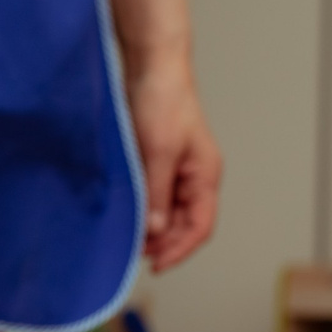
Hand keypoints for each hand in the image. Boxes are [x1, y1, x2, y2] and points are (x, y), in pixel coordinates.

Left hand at [126, 62, 221, 270]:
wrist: (151, 66)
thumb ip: (157, 194)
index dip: (179, 250)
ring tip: (127, 240)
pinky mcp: (158, 162)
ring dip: (150, 229)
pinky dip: (142, 210)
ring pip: (167, 213)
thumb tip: (155, 231)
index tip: (154, 265)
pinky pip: (154, 196)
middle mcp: (195, 177)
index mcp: (205, 176)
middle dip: (162, 243)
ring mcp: (177, 171)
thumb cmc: (162, 102)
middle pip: (183, 225)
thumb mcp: (158, 152)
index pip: (200, 227)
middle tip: (132, 255)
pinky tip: (125, 216)